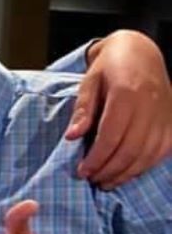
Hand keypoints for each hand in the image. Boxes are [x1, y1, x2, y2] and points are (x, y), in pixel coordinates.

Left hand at [67, 30, 171, 188]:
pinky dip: (145, 166)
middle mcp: (149, 106)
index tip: (82, 171)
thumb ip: (83, 110)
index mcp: (127, 94)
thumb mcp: (89, 81)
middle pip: (130, 149)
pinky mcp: (171, 121)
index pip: (111, 136)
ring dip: (127, 173)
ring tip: (107, 182)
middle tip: (93, 180)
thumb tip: (72, 137)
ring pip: (148, 154)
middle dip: (110, 170)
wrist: (141, 51)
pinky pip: (162, 151)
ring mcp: (164, 114)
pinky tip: (128, 173)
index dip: (97, 158)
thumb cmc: (110, 66)